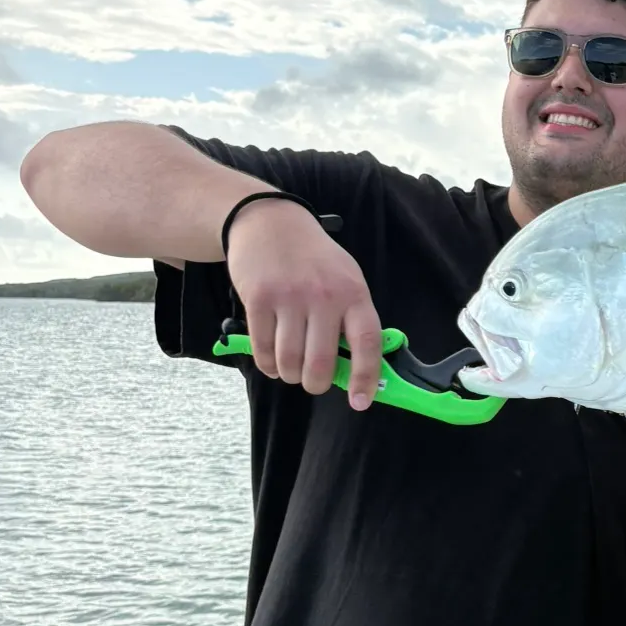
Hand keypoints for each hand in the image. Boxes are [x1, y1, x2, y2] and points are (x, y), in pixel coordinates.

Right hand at [226, 200, 383, 409]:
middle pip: (321, 363)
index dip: (365, 377)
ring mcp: (290, 298)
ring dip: (289, 375)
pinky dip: (268, 364)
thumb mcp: (346, 279)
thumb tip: (356, 368)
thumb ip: (351, 319)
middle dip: (317, 384)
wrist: (271, 223)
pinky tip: (272, 359)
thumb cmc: (315, 258)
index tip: (361, 401)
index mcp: (354, 293)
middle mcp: (324, 296)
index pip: (367, 342)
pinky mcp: (259, 300)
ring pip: (289, 362)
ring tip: (292, 368)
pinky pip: (263, 349)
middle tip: (314, 382)